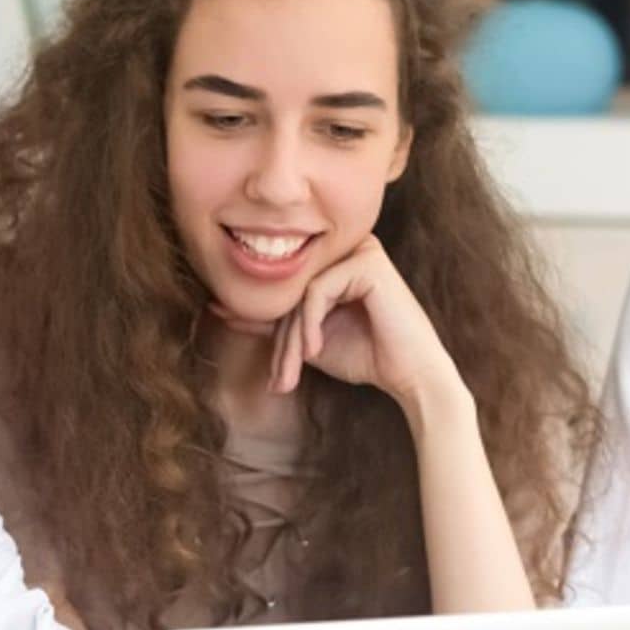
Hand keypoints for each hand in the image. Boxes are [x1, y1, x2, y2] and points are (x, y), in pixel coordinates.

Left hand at [258, 237, 464, 413]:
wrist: (409, 375)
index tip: (260, 362)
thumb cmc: (365, 355)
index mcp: (333, 262)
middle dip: (281, 341)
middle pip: (292, 290)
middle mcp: (346, 248)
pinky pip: (317, 290)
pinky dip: (309, 323)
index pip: (287, 290)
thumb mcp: (306, 339)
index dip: (269, 329)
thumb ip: (270, 322)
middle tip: (279, 381)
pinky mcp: (367, 261)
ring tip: (293, 372)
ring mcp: (359, 250)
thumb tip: (219, 308)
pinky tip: (314, 350)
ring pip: (300, 291)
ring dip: (292, 337)